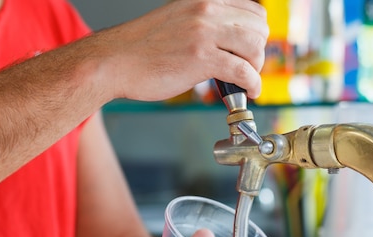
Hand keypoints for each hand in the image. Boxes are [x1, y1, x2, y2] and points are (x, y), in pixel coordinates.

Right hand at [93, 0, 267, 100]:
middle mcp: (206, 10)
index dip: (256, 35)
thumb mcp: (178, 22)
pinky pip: (243, 71)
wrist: (114, 61)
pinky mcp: (201, 58)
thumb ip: (202, 26)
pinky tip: (250, 91)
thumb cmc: (141, 49)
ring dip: (256, 69)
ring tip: (246, 81)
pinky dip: (253, 84)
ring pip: (255, 47)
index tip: (250, 52)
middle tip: (247, 69)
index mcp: (203, 1)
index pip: (253, 10)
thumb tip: (226, 44)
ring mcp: (204, 32)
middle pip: (258, 28)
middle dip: (258, 53)